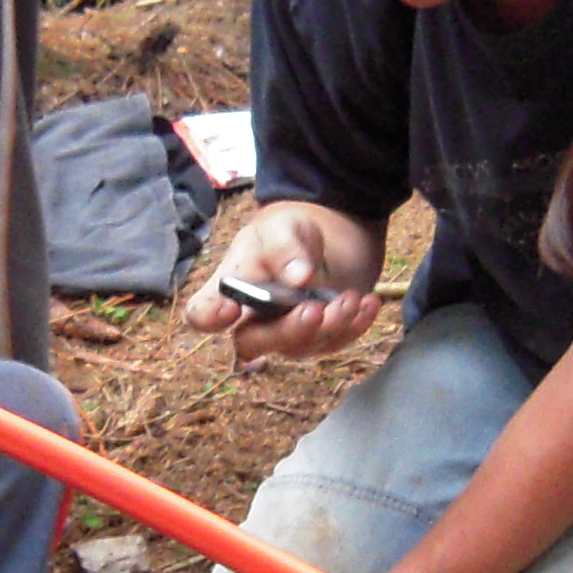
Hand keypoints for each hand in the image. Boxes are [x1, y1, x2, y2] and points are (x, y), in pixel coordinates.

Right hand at [184, 201, 381, 362]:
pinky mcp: (320, 336)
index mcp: (228, 291)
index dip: (209, 317)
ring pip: (301, 347)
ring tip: (349, 297)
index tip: (230, 309)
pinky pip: (335, 343)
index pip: (202, 314)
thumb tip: (298, 278)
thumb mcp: (282, 225)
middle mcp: (252, 320)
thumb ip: (284, 246)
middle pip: (255, 344)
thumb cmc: (288, 230)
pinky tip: (369, 303)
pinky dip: (355, 326)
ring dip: (329, 326)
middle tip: (313, 308)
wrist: (328, 236)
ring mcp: (287, 333)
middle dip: (287, 331)